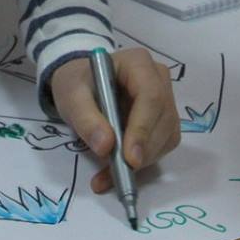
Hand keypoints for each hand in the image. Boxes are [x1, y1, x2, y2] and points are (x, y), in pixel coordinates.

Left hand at [50, 48, 182, 193]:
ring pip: (167, 136)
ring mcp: (166, 99)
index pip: (151, 96)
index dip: (143, 128)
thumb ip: (86, 119)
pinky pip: (162, 145)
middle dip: (143, 150)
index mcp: (138, 63)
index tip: (129, 159)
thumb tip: (106, 146)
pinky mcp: (164, 120)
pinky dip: (142, 163)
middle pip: (163, 118)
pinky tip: (118, 171)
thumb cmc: (78, 85)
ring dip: (143, 161)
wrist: (82, 85)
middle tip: (117, 174)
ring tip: (111, 176)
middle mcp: (159, 79)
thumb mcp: (72, 97)